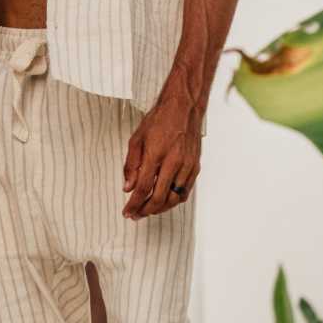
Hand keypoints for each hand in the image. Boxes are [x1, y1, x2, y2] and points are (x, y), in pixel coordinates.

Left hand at [122, 94, 201, 219]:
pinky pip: (185, 191)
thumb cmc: (159, 120)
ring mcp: (187, 165)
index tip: (127, 211)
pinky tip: (166, 201)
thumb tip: (128, 187)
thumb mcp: (137, 139)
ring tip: (149, 210)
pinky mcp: (195, 166)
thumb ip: (131, 165)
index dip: (134, 204)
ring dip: (160, 208)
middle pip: (159, 198)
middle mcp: (174, 162)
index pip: (143, 188)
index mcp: (156, 154)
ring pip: (174, 198)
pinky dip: (175, 200)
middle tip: (136, 215)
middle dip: (145, 210)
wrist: (183, 107)